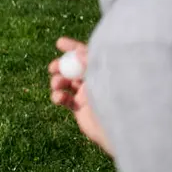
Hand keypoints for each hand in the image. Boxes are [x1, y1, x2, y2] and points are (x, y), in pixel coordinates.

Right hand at [48, 37, 111, 154]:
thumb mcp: (103, 77)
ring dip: (57, 81)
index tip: (59, 43)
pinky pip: (63, 98)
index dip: (73, 48)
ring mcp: (86, 95)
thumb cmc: (116, 101)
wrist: (119, 129)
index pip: (87, 55)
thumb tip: (78, 53)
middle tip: (53, 68)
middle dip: (60, 66)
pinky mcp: (79, 108)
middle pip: (72, 68)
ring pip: (65, 83)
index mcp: (103, 71)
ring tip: (57, 85)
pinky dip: (57, 96)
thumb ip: (91, 63)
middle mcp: (94, 81)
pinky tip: (58, 98)